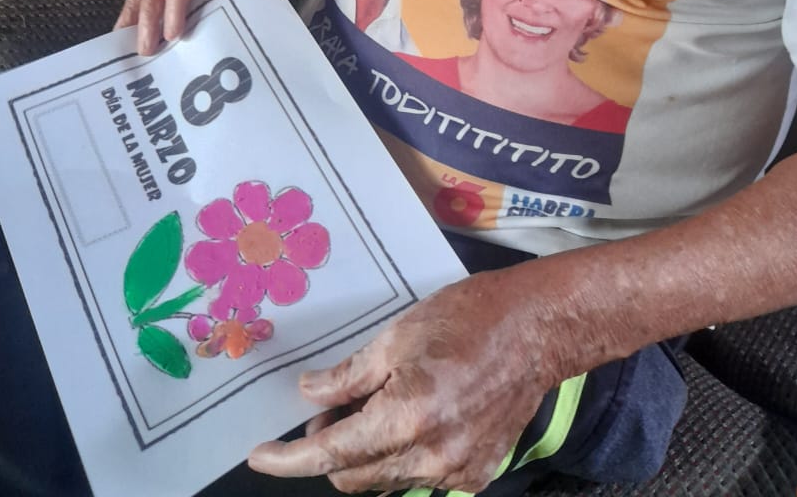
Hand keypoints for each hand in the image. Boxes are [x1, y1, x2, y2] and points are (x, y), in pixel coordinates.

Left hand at [248, 268, 558, 492]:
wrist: (537, 329)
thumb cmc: (469, 317)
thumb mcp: (398, 335)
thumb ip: (349, 375)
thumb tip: (309, 395)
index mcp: (406, 418)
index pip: (330, 453)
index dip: (288, 459)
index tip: (260, 456)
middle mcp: (430, 458)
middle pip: (353, 476)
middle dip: (330, 447)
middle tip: (330, 405)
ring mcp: (456, 474)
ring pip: (386, 482)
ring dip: (366, 454)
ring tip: (373, 406)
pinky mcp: (476, 475)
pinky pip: (420, 479)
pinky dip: (403, 456)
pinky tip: (413, 417)